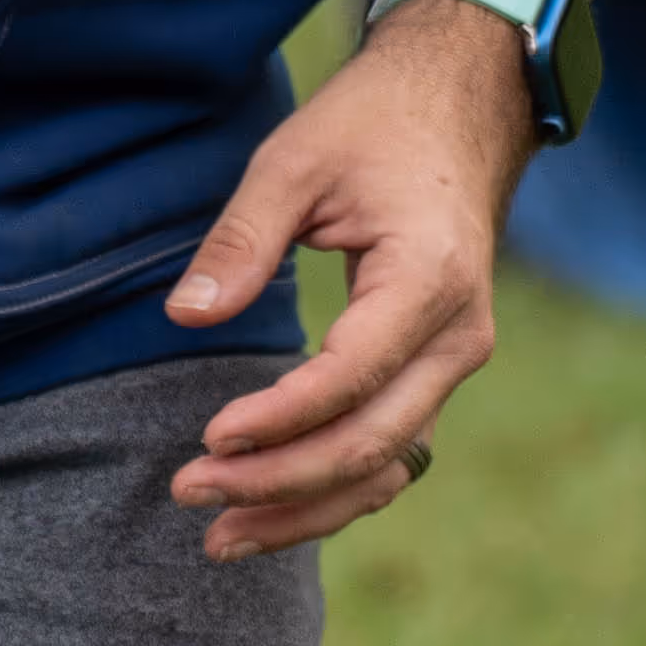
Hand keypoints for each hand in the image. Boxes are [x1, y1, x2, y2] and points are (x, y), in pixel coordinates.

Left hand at [157, 0, 527, 558]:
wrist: (460, 107)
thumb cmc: (373, 126)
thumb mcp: (295, 162)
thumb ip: (240, 241)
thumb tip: (185, 317)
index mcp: (429, 280)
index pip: (351, 378)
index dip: (279, 419)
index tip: (208, 438)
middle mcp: (457, 336)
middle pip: (371, 442)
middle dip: (280, 482)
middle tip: (189, 493)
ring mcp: (453, 360)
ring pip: (387, 466)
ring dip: (306, 508)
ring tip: (219, 538)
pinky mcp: (435, 372)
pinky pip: (392, 451)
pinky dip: (334, 490)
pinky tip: (270, 514)